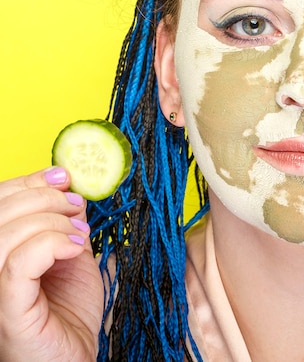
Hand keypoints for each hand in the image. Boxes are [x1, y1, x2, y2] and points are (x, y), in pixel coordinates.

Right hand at [0, 168, 102, 360]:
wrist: (75, 359)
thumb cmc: (69, 313)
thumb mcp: (69, 255)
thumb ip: (63, 223)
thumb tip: (69, 187)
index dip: (28, 182)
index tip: (64, 176)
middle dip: (45, 197)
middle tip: (76, 206)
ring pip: (6, 234)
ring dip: (51, 221)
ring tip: (78, 234)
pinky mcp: (7, 310)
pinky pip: (19, 263)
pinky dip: (51, 244)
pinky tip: (73, 249)